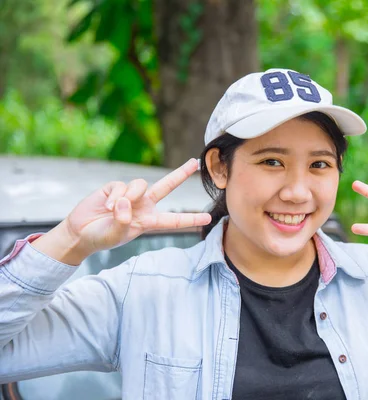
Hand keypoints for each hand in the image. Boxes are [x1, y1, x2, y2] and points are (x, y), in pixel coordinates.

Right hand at [37, 159, 210, 262]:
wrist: (79, 232)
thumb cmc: (101, 237)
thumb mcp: (116, 235)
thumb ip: (123, 220)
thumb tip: (125, 202)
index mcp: (149, 221)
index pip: (174, 220)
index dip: (190, 219)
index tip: (207, 218)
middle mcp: (143, 205)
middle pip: (166, 186)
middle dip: (181, 174)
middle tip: (195, 163)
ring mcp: (130, 195)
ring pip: (140, 185)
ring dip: (128, 197)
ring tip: (113, 211)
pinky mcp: (115, 188)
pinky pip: (122, 186)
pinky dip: (114, 197)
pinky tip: (105, 206)